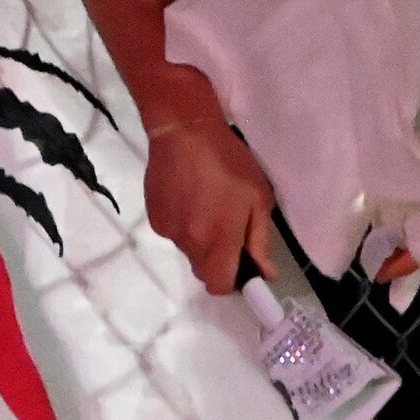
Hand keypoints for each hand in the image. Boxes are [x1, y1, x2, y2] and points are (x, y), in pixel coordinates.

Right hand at [141, 76, 278, 293]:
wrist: (184, 133)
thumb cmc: (230, 162)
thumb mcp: (258, 198)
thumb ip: (260, 241)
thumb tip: (265, 274)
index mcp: (217, 240)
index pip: (219, 286)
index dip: (234, 282)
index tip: (244, 267)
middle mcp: (188, 242)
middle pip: (205, 270)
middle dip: (220, 260)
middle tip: (231, 227)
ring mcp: (168, 232)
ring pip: (190, 251)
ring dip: (203, 239)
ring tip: (211, 204)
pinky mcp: (154, 218)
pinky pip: (176, 233)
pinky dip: (187, 225)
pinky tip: (192, 197)